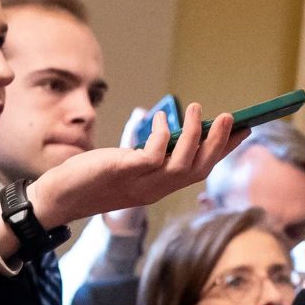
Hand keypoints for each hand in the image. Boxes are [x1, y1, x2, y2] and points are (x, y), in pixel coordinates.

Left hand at [16, 104, 242, 234]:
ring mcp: (142, 184)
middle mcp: (157, 189)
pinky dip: (163, 134)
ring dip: (196, 136)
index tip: (245, 131)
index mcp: (161, 187)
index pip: (202, 170)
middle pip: (200, 169)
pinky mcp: (124, 173)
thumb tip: (173, 126)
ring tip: (198, 108)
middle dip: (220, 144)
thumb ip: (152, 152)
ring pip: (182, 164)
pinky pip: (154, 154)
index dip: (225, 151)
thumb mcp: (130, 165)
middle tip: (232, 117)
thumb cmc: (93, 178)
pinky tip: (160, 118)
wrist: (59, 196)